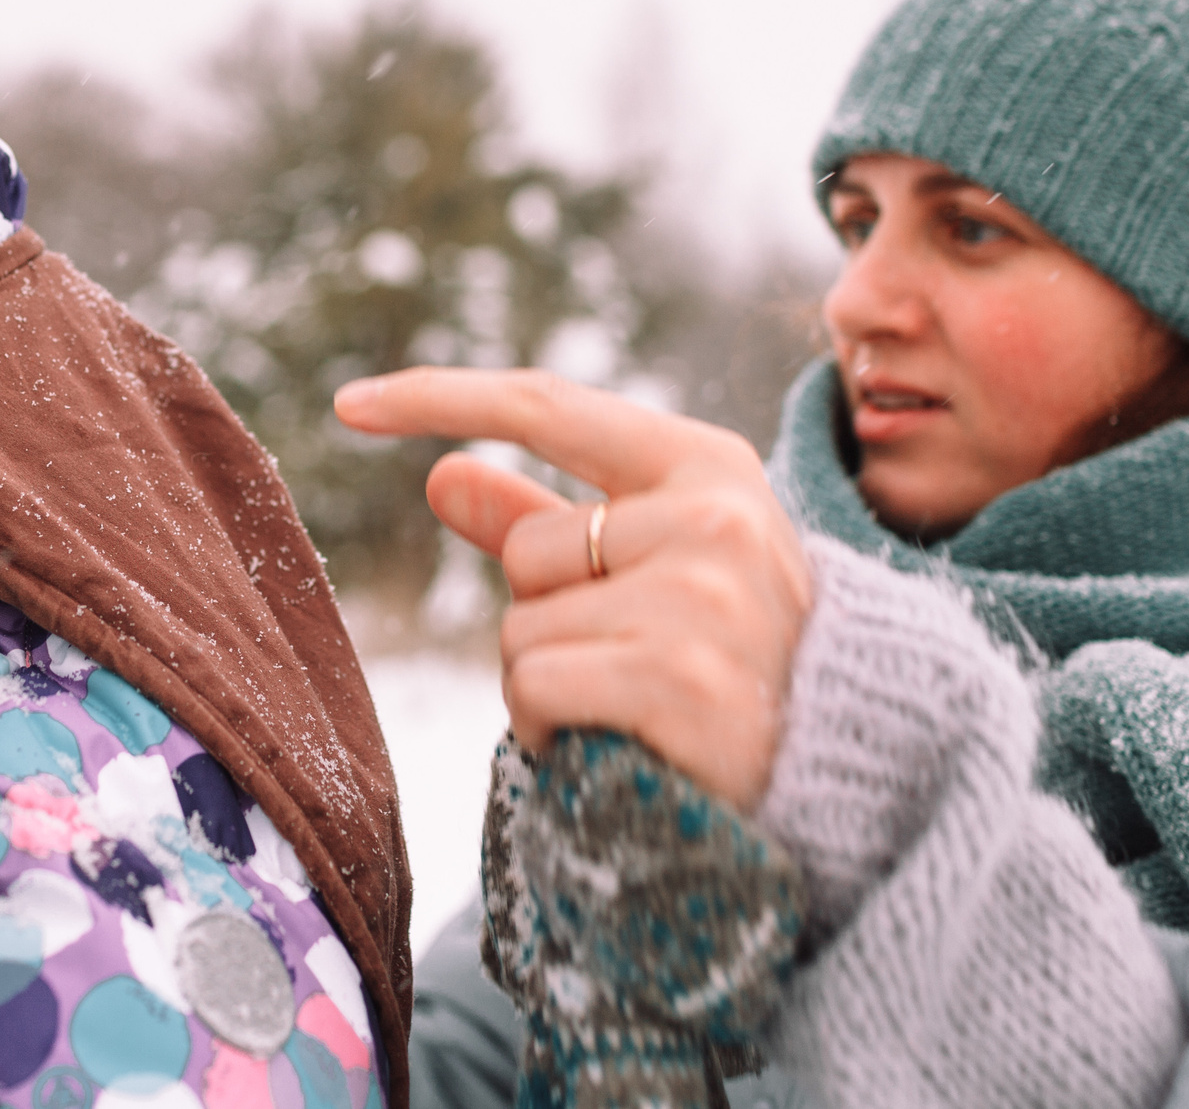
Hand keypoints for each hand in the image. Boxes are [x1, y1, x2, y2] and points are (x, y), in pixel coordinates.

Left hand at [334, 368, 811, 810]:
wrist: (839, 791)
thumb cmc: (726, 669)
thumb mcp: (648, 575)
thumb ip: (543, 524)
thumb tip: (441, 475)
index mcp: (708, 467)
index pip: (547, 406)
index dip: (441, 397)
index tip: (350, 403)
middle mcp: (715, 517)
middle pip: (527, 551)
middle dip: (552, 619)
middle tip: (639, 667)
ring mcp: (704, 597)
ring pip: (522, 630)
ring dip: (551, 688)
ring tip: (639, 713)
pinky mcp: (681, 679)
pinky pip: (535, 690)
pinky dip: (552, 735)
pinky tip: (623, 751)